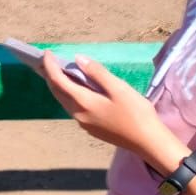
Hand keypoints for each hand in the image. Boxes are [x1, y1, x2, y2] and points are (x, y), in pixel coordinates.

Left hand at [41, 53, 186, 167]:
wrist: (147, 142)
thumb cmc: (136, 113)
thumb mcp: (119, 88)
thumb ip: (97, 73)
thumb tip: (78, 59)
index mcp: (83, 102)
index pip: (58, 81)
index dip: (50, 65)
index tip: (47, 52)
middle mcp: (78, 114)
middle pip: (57, 92)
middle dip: (49, 75)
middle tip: (48, 60)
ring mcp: (83, 123)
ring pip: (63, 100)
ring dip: (58, 85)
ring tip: (58, 71)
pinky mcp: (91, 128)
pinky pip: (73, 107)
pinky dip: (69, 94)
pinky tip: (76, 88)